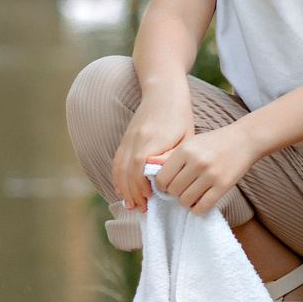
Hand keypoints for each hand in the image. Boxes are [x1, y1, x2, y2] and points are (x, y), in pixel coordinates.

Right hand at [113, 88, 192, 210]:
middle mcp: (138, 138)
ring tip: (130, 205)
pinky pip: (117, 161)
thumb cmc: (179, 115)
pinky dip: (117, 178)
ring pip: (120, 167)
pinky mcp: (125, 139)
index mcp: (155, 137)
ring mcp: (129, 138)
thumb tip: (165, 177)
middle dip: (133, 192)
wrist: (162, 92)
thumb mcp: (186, 135)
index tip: (149, 197)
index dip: (141, 181)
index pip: (140, 162)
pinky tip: (121, 191)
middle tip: (141, 209)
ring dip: (124, 188)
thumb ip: (175, 155)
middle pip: (128, 169)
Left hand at [151, 122, 258, 216]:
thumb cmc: (212, 143)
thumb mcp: (189, 144)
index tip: (167, 184)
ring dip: (185, 201)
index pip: (161, 178)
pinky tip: (198, 203)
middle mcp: (197, 162)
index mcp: (185, 150)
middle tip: (180, 189)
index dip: (162, 185)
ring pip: (185, 200)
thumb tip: (148, 164)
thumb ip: (169, 156)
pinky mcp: (223, 185)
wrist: (244, 140)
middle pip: (172, 190)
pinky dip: (197, 209)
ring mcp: (211, 175)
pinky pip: (202, 206)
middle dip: (173, 193)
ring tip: (189, 195)